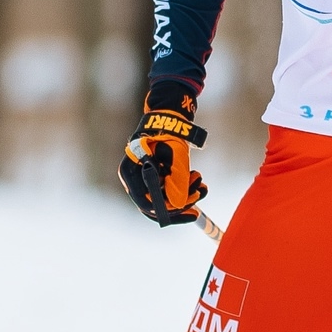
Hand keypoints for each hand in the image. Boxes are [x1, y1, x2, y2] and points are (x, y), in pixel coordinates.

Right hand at [119, 82, 208, 224]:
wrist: (168, 117)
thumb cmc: (169, 134)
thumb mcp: (176, 157)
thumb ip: (177, 181)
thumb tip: (179, 205)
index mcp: (131, 173)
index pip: (148, 204)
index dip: (171, 213)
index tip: (192, 213)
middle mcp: (133, 179)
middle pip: (157, 204)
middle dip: (181, 201)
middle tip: (201, 193)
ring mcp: (142, 179)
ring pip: (165, 198)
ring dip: (185, 192)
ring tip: (200, 180)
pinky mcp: (153, 178)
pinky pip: (168, 191)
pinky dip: (183, 188)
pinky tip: (197, 179)